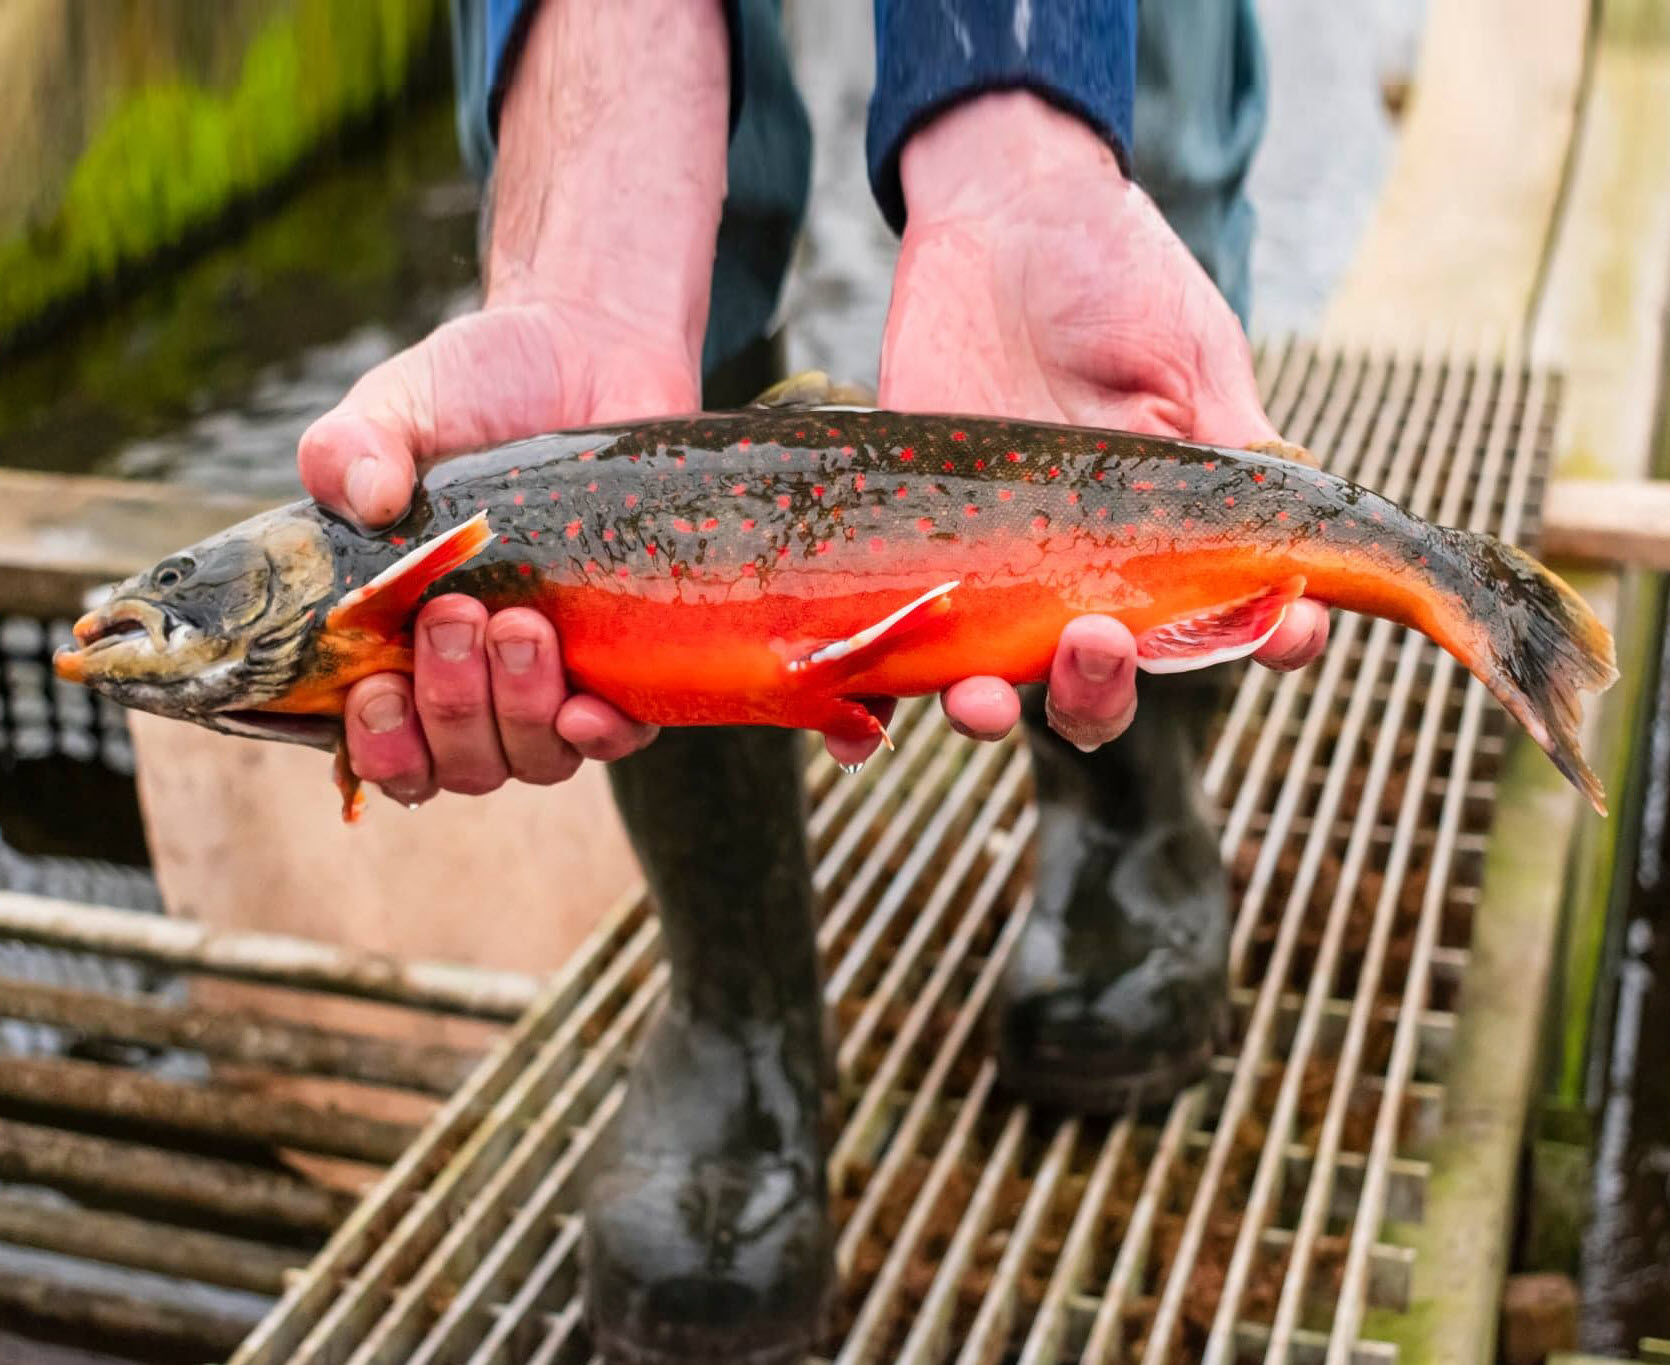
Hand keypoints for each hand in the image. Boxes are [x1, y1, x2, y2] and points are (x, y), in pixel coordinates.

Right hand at [296, 0, 729, 803]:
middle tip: (496, 636)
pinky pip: (717, 704)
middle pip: (489, 763)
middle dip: (481, 718)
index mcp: (427, 639)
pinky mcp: (692, 637)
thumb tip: (344, 480)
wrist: (588, 349)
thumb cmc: (494, 378)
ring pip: (584, 750)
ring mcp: (607, 664)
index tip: (397, 684)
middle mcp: (517, 673)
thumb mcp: (424, 397)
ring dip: (573, 726)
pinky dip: (764, 717)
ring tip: (578, 667)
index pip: (397, 738)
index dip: (396, 736)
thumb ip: (375, 439)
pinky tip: (807, 723)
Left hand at [863, 92, 1328, 762]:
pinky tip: (866, 718)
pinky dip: (878, 690)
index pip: (1223, 623)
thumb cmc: (1118, 280)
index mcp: (1168, 540)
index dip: (1261, 643)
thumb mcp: (1195, 361)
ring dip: (991, 709)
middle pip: (1098, 682)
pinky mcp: (906, 537)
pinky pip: (890, 633)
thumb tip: (1302, 548)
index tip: (1283, 633)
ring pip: (992, 679)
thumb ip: (1234, 456)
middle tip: (1102, 640)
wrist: (1006, 210)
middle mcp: (1082, 570)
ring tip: (986, 699)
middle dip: (1103, 690)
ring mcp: (991, 561)